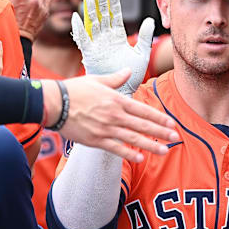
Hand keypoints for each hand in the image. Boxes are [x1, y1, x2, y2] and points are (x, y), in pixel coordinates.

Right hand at [42, 71, 178, 162]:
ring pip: (133, 138)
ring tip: (165, 150)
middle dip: (160, 132)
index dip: (159, 117)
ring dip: (150, 145)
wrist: (53, 104)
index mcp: (116, 100)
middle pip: (142, 124)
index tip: (171, 123)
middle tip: (175, 137)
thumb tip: (128, 70)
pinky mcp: (95, 140)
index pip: (143, 110)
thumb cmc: (74, 90)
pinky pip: (116, 148)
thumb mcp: (97, 80)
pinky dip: (128, 153)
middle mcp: (114, 115)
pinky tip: (140, 158)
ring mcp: (106, 129)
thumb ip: (116, 78)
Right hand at [71, 0, 153, 95]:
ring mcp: (97, 45)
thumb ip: (146, 37)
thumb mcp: (142, 53)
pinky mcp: (90, 54)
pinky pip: (83, 40)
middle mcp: (106, 39)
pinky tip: (76, 17)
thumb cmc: (132, 75)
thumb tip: (150, 20)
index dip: (113, 2)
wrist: (124, 91)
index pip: (115, 16)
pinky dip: (78, 29)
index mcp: (118, 37)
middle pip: (102, 16)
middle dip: (100, 2)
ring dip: (90, 10)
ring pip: (92, 24)